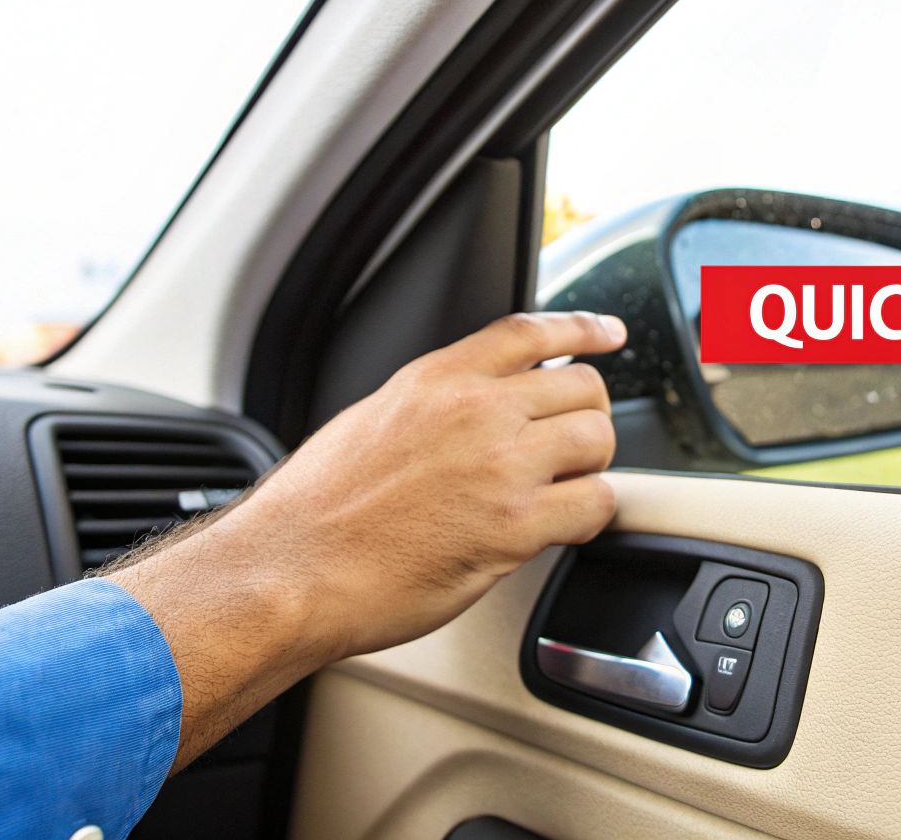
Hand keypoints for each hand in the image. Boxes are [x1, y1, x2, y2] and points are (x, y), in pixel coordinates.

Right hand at [109, 311, 625, 768]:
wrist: (291, 569)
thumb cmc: (315, 512)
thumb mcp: (369, 421)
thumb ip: (431, 406)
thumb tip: (469, 413)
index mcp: (436, 379)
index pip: (531, 334)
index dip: (581, 330)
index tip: (609, 334)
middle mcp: (476, 411)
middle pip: (583, 388)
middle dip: (586, 418)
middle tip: (571, 449)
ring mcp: (501, 466)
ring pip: (598, 441)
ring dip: (591, 467)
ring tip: (564, 490)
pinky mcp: (516, 526)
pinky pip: (595, 504)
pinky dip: (590, 516)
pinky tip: (566, 527)